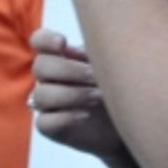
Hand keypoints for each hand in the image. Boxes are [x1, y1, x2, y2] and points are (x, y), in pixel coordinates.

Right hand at [29, 28, 123, 160]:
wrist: (128, 123)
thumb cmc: (117, 87)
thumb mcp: (110, 66)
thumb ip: (95, 54)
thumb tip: (79, 50)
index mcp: (59, 57)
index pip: (39, 42)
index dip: (45, 40)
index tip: (63, 42)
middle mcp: (49, 78)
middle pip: (41, 66)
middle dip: (69, 70)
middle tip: (95, 76)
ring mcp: (47, 103)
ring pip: (41, 95)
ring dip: (71, 94)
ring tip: (98, 97)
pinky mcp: (50, 127)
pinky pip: (44, 122)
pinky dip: (64, 118)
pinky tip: (85, 115)